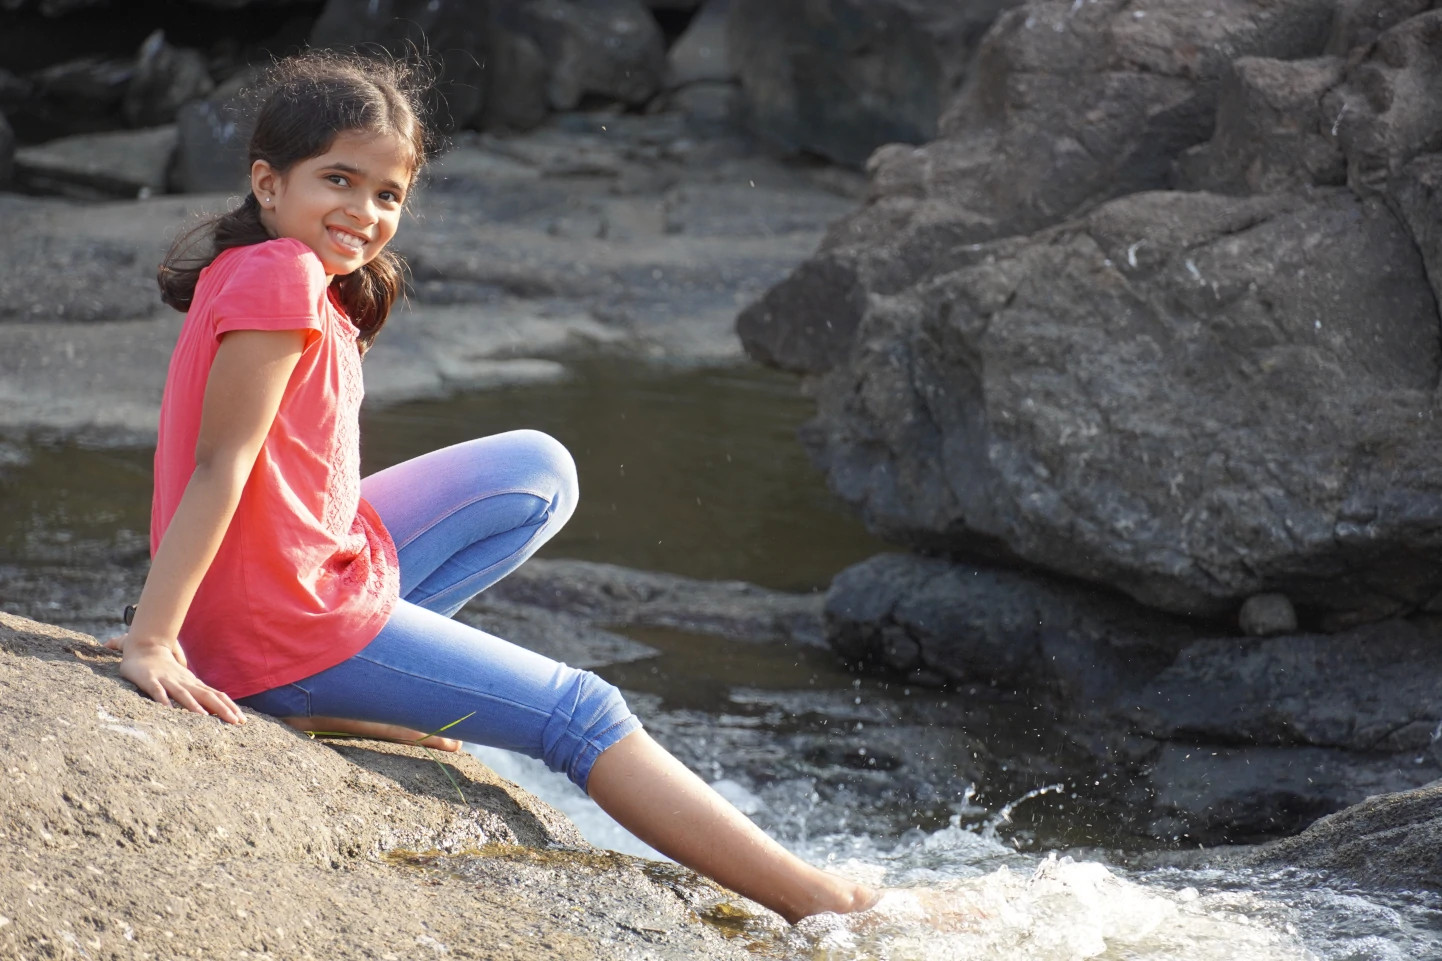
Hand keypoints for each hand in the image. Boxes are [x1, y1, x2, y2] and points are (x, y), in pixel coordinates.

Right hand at [104, 633, 245, 724]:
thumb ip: (198, 694)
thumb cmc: (168, 670)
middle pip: (206, 696)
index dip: (229, 707)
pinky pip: (157, 691)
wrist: (145, 648)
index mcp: (194, 684)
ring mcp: (168, 681)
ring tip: (205, 717)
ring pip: (183, 694)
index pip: (216, 696)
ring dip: (194, 705)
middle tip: (235, 722)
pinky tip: (168, 710)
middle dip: (222, 708)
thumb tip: (215, 710)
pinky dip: (163, 700)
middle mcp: (185, 682)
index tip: (242, 721)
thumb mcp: (186, 682)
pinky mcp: (150, 681)